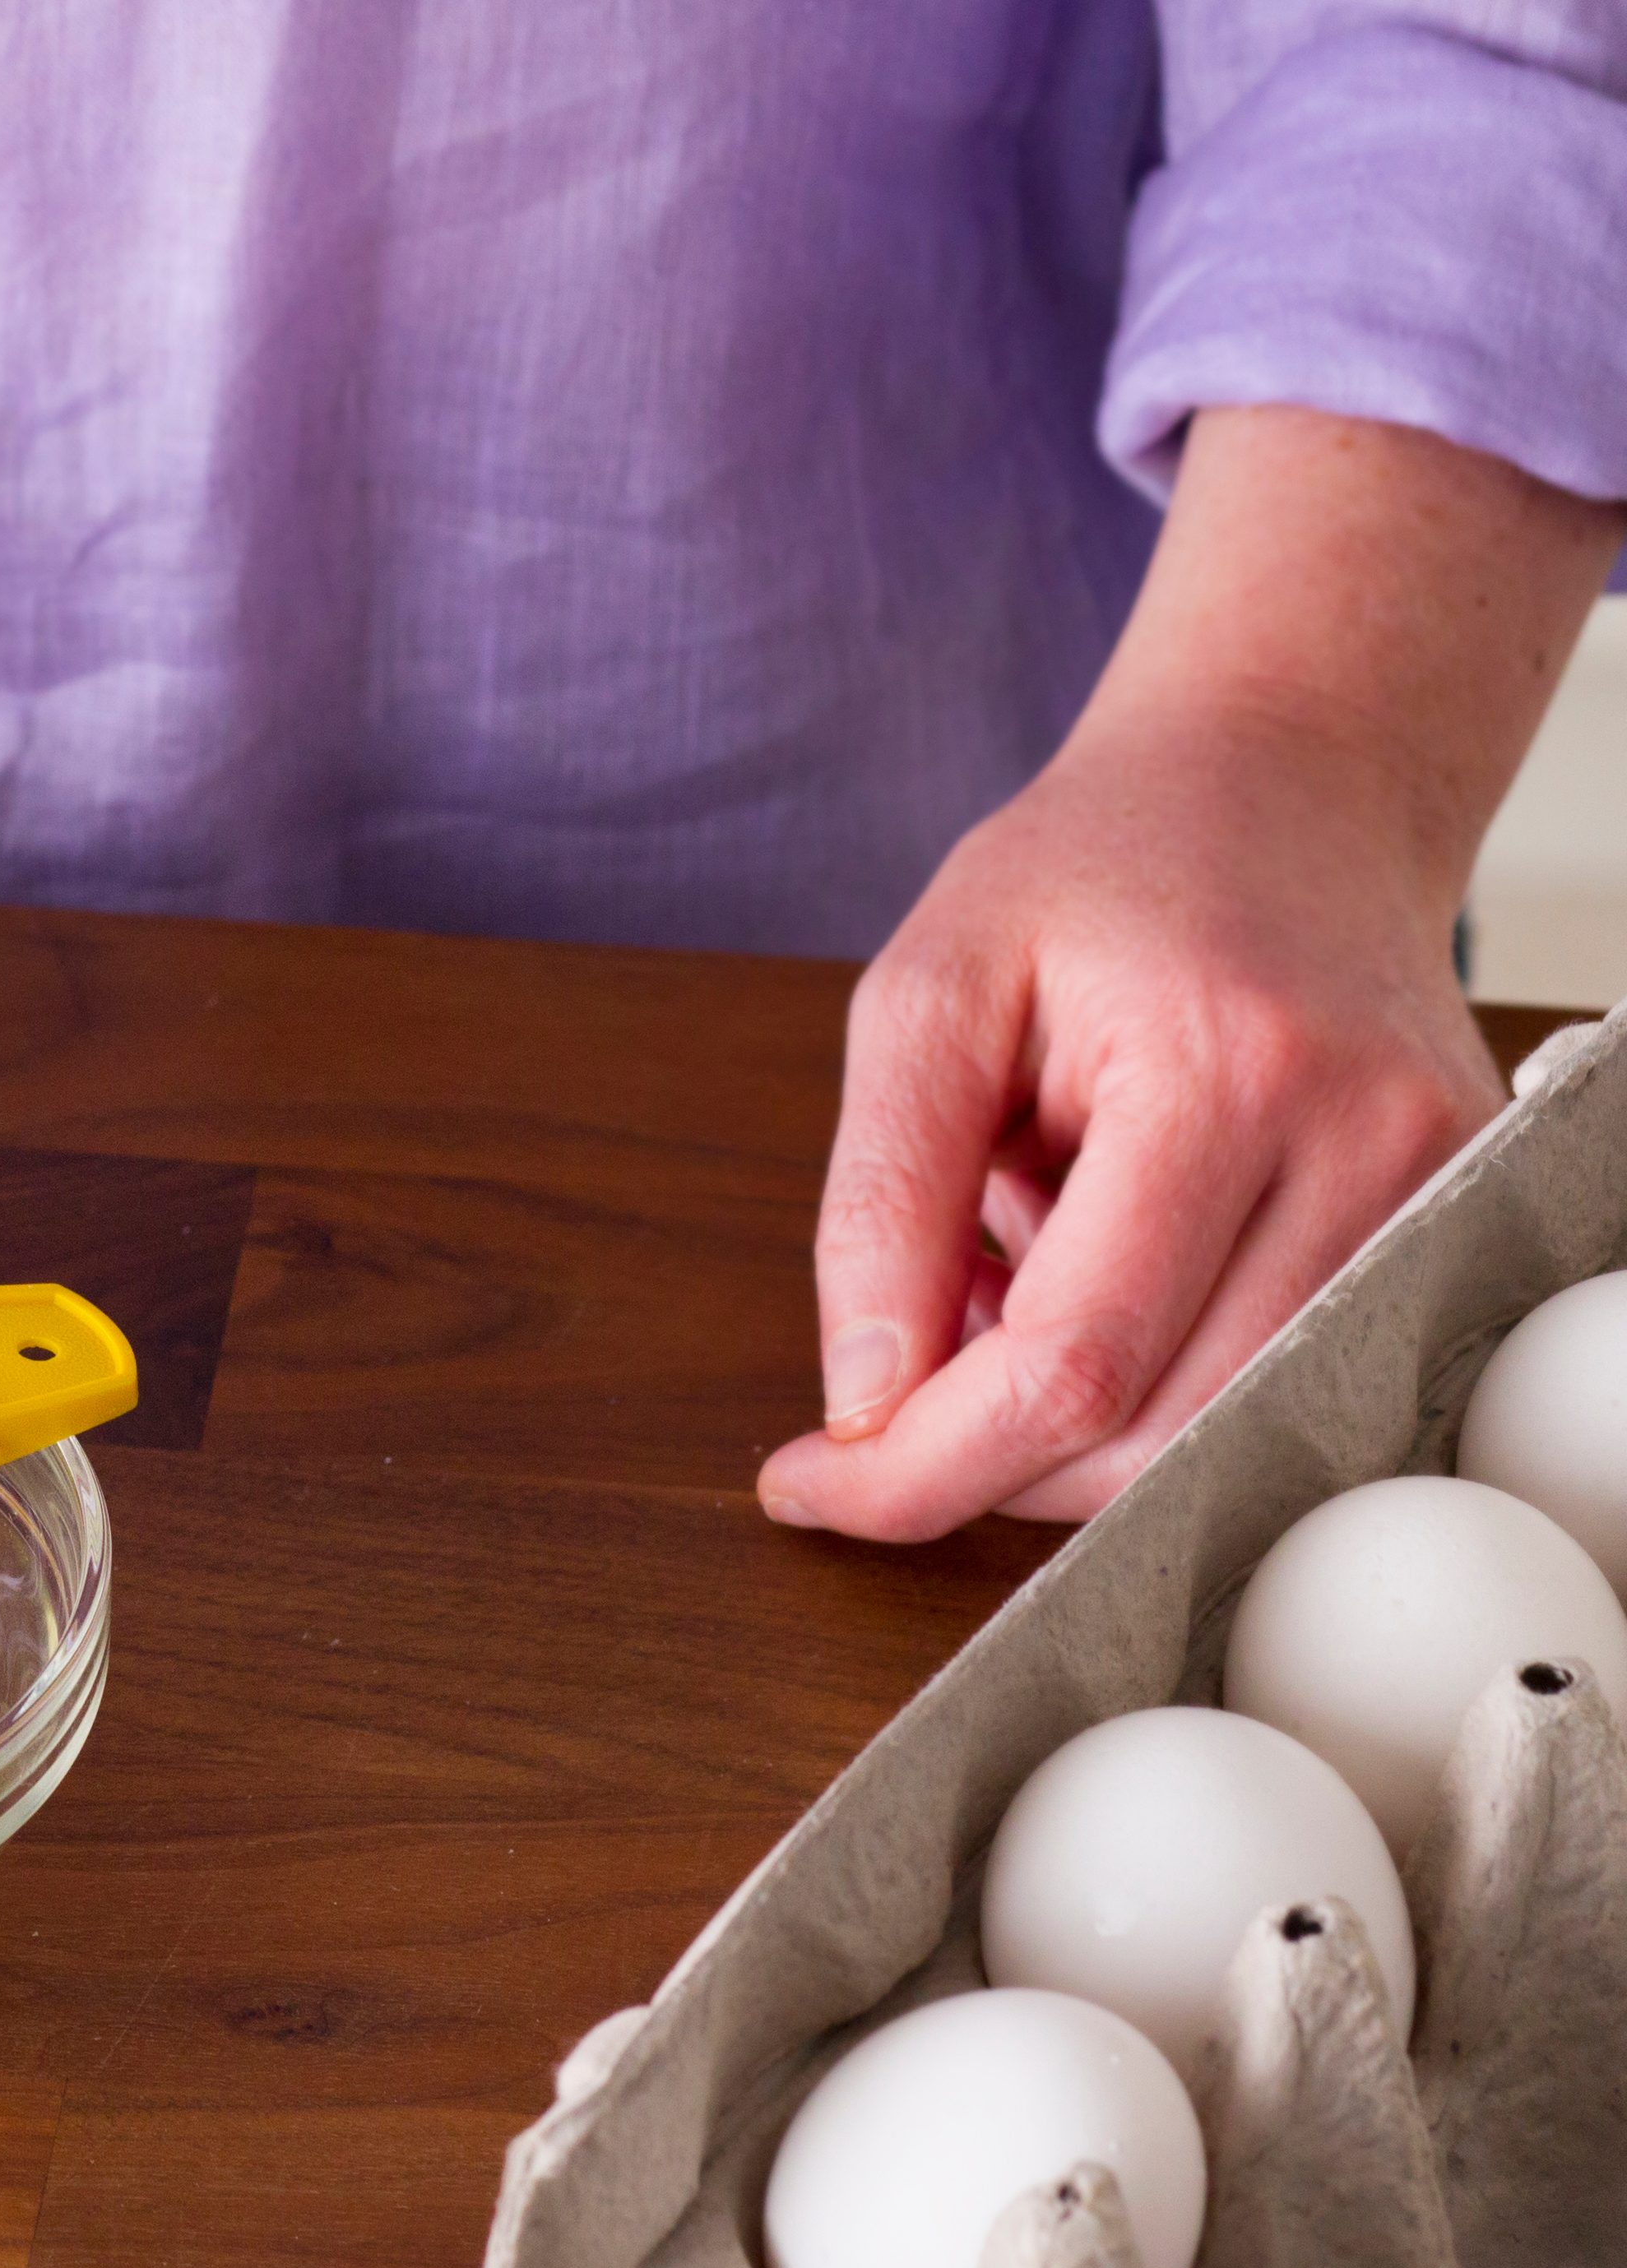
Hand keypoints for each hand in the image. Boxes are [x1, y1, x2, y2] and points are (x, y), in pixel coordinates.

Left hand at [762, 409, 1621, 1542]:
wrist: (1285, 786)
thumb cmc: (1096, 873)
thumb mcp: (927, 994)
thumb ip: (882, 1202)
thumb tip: (868, 1404)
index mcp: (1225, 1072)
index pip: (1071, 1364)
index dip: (924, 1462)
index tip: (812, 1481)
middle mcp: (1369, 1146)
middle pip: (1159, 1433)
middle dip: (993, 1449)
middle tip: (914, 1337)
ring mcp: (1435, 1193)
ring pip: (1227, 1438)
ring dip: (1079, 1414)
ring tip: (1020, 1261)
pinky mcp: (1456, 1223)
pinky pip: (1287, 1383)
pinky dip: (1165, 1382)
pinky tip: (1108, 1277)